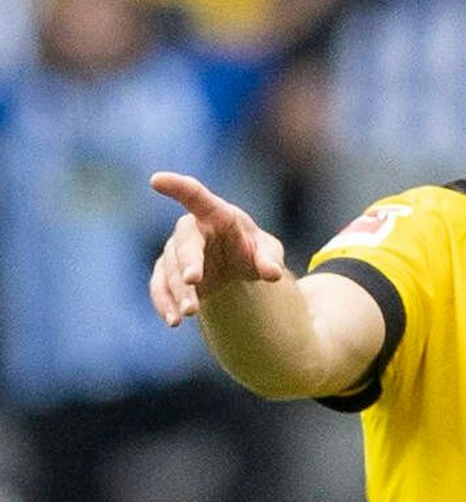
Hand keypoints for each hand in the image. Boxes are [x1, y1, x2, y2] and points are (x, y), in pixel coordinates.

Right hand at [148, 171, 285, 326]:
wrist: (236, 266)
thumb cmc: (252, 250)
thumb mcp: (268, 252)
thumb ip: (270, 260)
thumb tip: (273, 273)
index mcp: (217, 215)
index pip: (196, 197)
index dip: (178, 187)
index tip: (156, 180)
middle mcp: (192, 230)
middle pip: (185, 243)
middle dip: (188, 261)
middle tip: (193, 280)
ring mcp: (176, 252)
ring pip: (170, 270)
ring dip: (179, 291)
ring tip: (190, 313)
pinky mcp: (167, 274)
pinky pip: (159, 286)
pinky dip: (164, 303)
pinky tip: (173, 320)